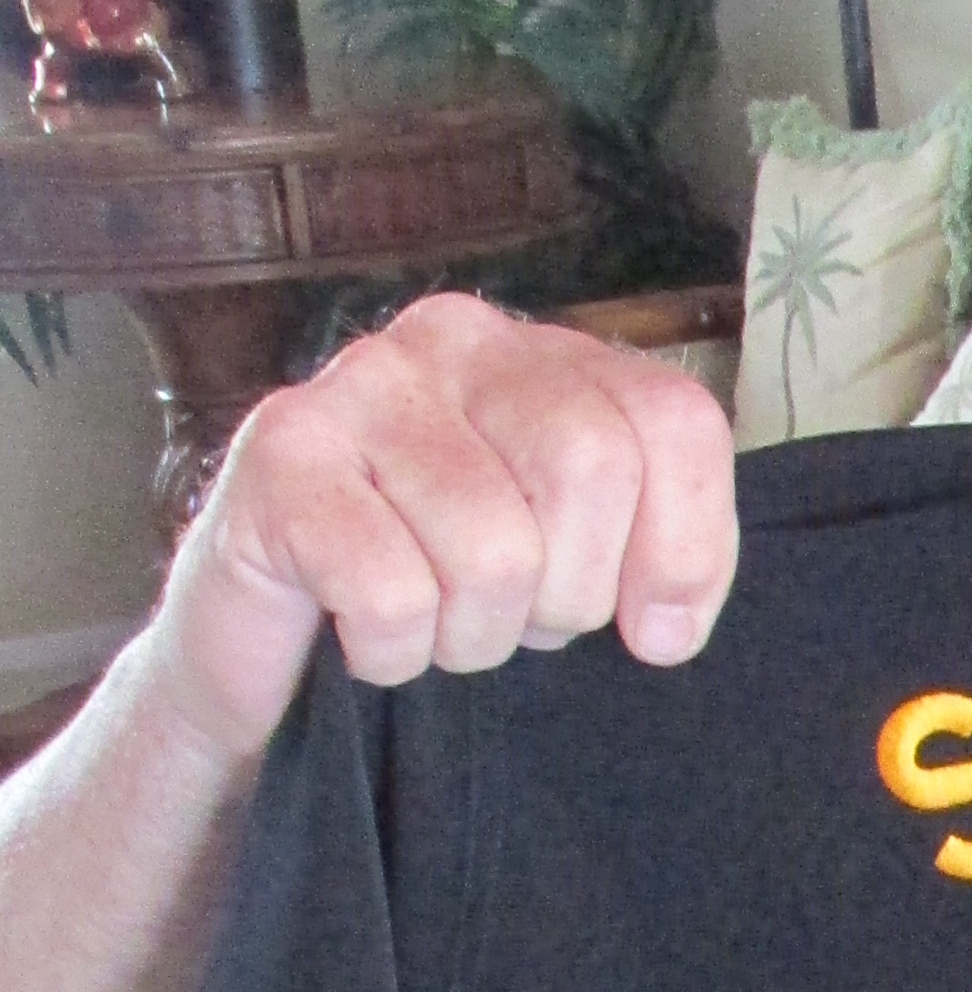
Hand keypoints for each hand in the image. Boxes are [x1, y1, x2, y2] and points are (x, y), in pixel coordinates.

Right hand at [133, 288, 740, 768]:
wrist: (267, 643)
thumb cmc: (442, 586)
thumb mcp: (578, 567)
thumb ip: (662, 562)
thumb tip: (670, 626)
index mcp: (548, 355)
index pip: (675, 424)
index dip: (684, 548)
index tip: (653, 629)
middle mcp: (456, 340)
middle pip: (590, 468)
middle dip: (570, 596)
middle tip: (516, 619)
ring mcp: (361, 384)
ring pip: (494, 552)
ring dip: (474, 635)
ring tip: (435, 623)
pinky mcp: (282, 453)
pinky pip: (392, 594)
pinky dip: (393, 652)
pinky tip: (367, 634)